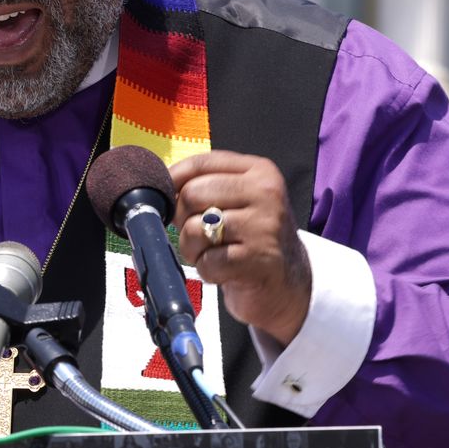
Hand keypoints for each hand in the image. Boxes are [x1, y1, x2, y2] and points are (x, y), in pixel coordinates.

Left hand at [170, 151, 312, 344]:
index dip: (173, 181)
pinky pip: (207, 261)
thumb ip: (208, 184)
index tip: (169, 199)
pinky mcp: (257, 260)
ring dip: (193, 249)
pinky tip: (225, 271)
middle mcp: (266, 193)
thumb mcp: (240, 200)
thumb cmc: (252, 238)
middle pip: (192, 194)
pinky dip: (207, 270)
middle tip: (198, 235)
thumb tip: (160, 184)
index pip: (201, 163)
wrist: (288, 284)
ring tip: (213, 253)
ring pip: (194, 228)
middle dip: (183, 219)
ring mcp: (264, 227)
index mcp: (260, 172)